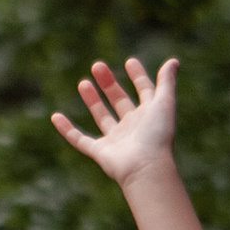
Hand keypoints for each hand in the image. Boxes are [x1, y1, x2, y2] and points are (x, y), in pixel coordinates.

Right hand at [52, 53, 178, 187]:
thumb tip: (173, 61)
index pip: (145, 92)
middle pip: (120, 101)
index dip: (139, 77)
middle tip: (97, 65)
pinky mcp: (101, 153)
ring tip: (83, 82)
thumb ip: (167, 82)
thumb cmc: (157, 135)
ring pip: (102, 117)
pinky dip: (67, 130)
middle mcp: (133, 128)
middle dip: (109, 84)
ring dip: (92, 100)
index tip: (131, 62)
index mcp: (149, 116)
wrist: (146, 167)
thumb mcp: (164, 103)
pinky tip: (56, 117)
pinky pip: (80, 140)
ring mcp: (116, 141)